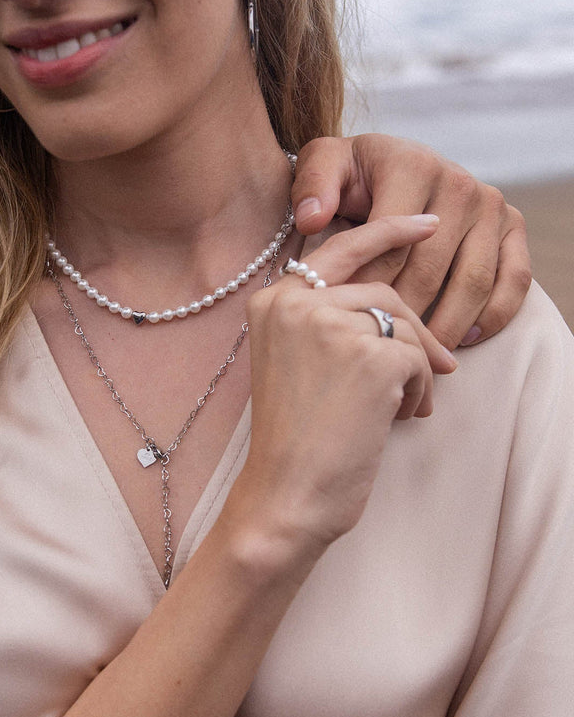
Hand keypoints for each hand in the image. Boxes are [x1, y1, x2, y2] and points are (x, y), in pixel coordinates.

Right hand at [232, 215, 455, 556]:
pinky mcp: (369, 354)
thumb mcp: (294, 362)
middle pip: (381, 290)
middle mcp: (295, 302)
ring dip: (416, 367)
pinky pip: (419, 358)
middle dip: (416, 330)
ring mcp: (331, 324)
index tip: (424, 224)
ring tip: (401, 407)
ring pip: (404, 323)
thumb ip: (325, 318)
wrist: (286, 492)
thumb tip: (395, 301)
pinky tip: (397, 419)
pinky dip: (418, 391)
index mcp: (271, 301)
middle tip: (444, 365)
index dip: (385, 231)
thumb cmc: (294, 437)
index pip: (337, 248)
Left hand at [290, 135, 531, 349]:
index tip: (351, 321)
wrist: (390, 163)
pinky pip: (514, 279)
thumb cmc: (349, 175)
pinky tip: (464, 340)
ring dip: (448, 326)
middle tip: (382, 350)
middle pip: (430, 268)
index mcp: (411, 167)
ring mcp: (490, 206)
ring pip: (473, 280)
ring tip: (418, 357)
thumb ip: (312, 186)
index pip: (391, 244)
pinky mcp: (513, 226)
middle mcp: (458, 182)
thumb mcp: (322, 166)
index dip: (369, 287)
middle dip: (404, 315)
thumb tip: (312, 218)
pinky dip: (493, 315)